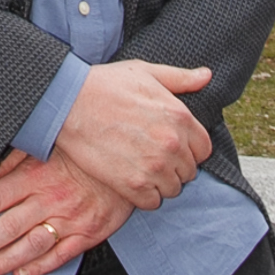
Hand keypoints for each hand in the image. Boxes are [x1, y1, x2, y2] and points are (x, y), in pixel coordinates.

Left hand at [0, 147, 129, 274]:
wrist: (125, 163)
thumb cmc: (81, 154)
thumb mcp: (43, 148)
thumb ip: (7, 162)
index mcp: (36, 176)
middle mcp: (49, 199)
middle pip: (6, 227)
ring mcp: (69, 219)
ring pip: (29, 246)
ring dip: (2, 260)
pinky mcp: (87, 234)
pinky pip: (59, 256)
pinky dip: (38, 266)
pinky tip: (20, 273)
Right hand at [55, 61, 212, 209]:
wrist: (69, 104)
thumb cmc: (104, 85)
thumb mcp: (146, 73)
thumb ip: (180, 78)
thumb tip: (206, 76)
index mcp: (180, 117)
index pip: (204, 149)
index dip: (189, 148)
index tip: (173, 146)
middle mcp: (172, 144)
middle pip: (189, 171)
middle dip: (175, 165)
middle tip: (153, 156)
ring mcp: (154, 167)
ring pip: (173, 189)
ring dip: (160, 182)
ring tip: (141, 167)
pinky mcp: (133, 185)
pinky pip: (152, 202)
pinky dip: (145, 195)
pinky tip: (131, 178)